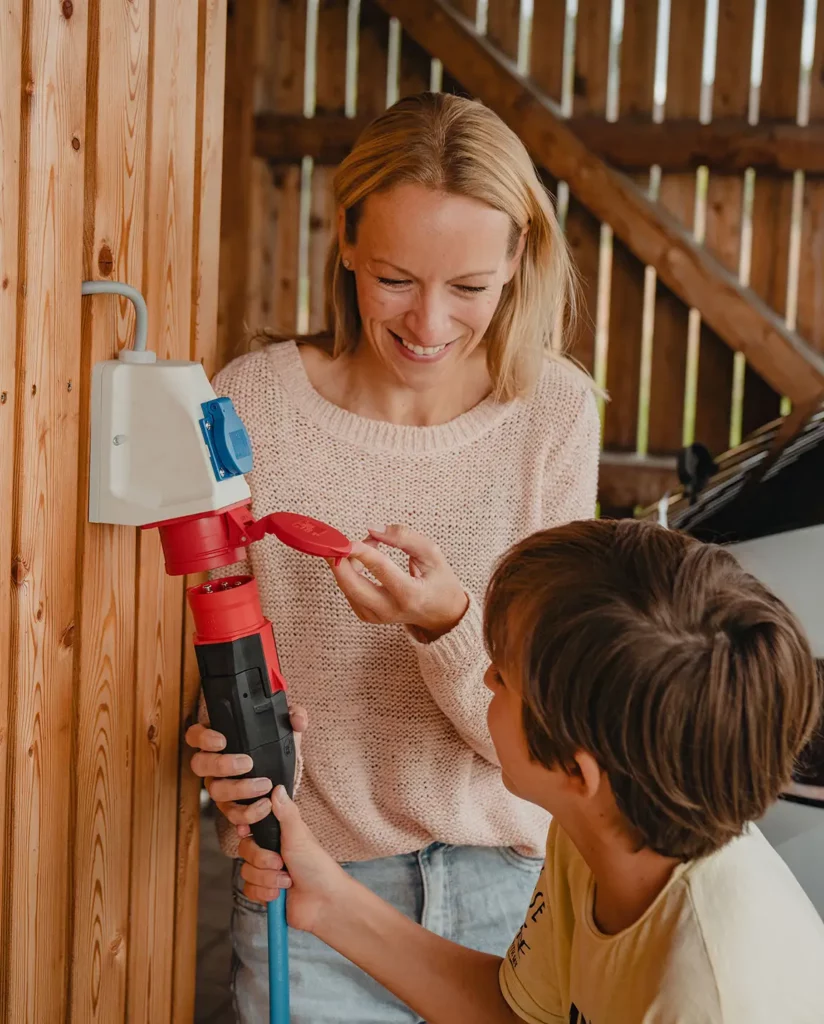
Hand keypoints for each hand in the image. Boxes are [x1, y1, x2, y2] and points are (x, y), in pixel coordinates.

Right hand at [185, 705, 307, 827]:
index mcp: (218, 740)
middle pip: (200, 765)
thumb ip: (295, 717)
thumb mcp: (286, 729)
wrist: (282, 776)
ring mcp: (219, 787)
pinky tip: (262, 811)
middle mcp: (213, 765)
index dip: (203, 738)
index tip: (222, 741)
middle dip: (222, 764)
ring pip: (216, 792)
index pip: (195, 735)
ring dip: (240, 790)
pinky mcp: (231, 808)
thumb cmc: (275, 747)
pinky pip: (231, 816)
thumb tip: (297, 721)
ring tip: (265, 786)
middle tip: (247, 763)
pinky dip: (246, 816)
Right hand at [236, 786, 347, 933]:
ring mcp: (266, 872)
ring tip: (287, 880)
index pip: (251, 825)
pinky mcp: (263, 892)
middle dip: (262, 860)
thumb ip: (286, 813)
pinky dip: (264, 893)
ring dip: (267, 879)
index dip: (245, 828)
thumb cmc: (317, 866)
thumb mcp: (300, 836)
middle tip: (281, 863)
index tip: (246, 830)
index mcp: (278, 834)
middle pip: (244, 850)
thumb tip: (277, 787)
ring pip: (246, 872)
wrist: (323, 902)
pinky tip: (279, 893)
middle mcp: (270, 851)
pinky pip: (248, 890)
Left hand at [329, 525, 468, 640]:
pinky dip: (350, 572)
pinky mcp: (368, 616)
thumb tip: (373, 528)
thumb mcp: (431, 554)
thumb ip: (404, 537)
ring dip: (347, 563)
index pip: (380, 569)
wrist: (442, 614)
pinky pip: (349, 592)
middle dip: (339, 561)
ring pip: (346, 588)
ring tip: (368, 545)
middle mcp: (391, 609)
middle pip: (353, 586)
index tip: (347, 540)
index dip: (361, 551)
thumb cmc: (439, 581)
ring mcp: (377, 616)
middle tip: (335, 541)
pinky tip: (362, 560)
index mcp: (411, 594)